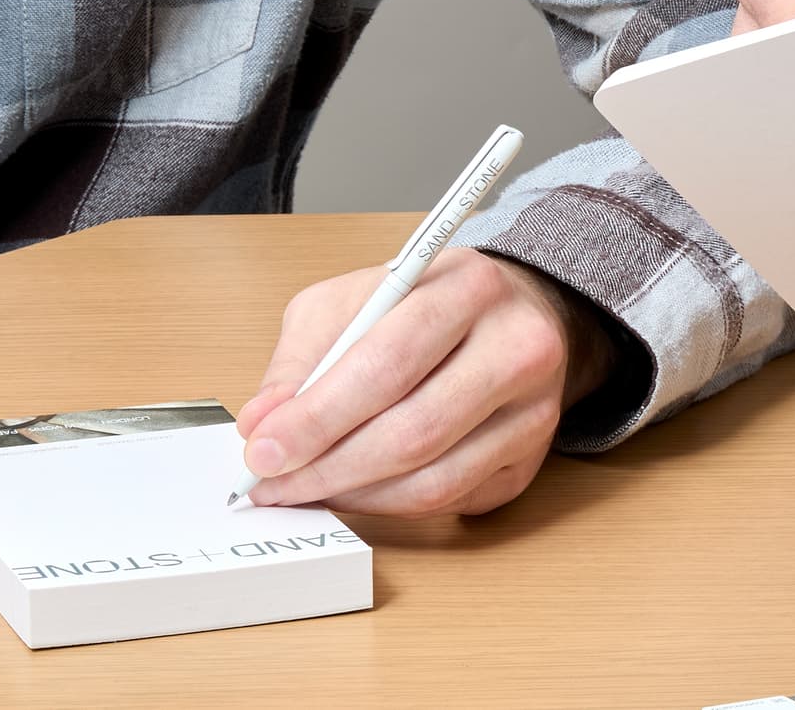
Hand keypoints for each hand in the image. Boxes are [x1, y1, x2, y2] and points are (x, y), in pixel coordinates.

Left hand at [235, 249, 613, 516]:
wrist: (513, 315)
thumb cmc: (427, 303)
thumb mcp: (354, 298)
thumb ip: (303, 356)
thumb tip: (262, 423)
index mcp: (470, 289)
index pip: (388, 363)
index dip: (319, 416)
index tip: (263, 450)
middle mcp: (517, 349)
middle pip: (414, 432)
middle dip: (327, 468)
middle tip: (273, 483)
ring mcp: (532, 413)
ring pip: (432, 481)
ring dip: (353, 495)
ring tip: (304, 487)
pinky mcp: (528, 463)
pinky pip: (448, 502)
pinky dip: (387, 505)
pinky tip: (352, 489)